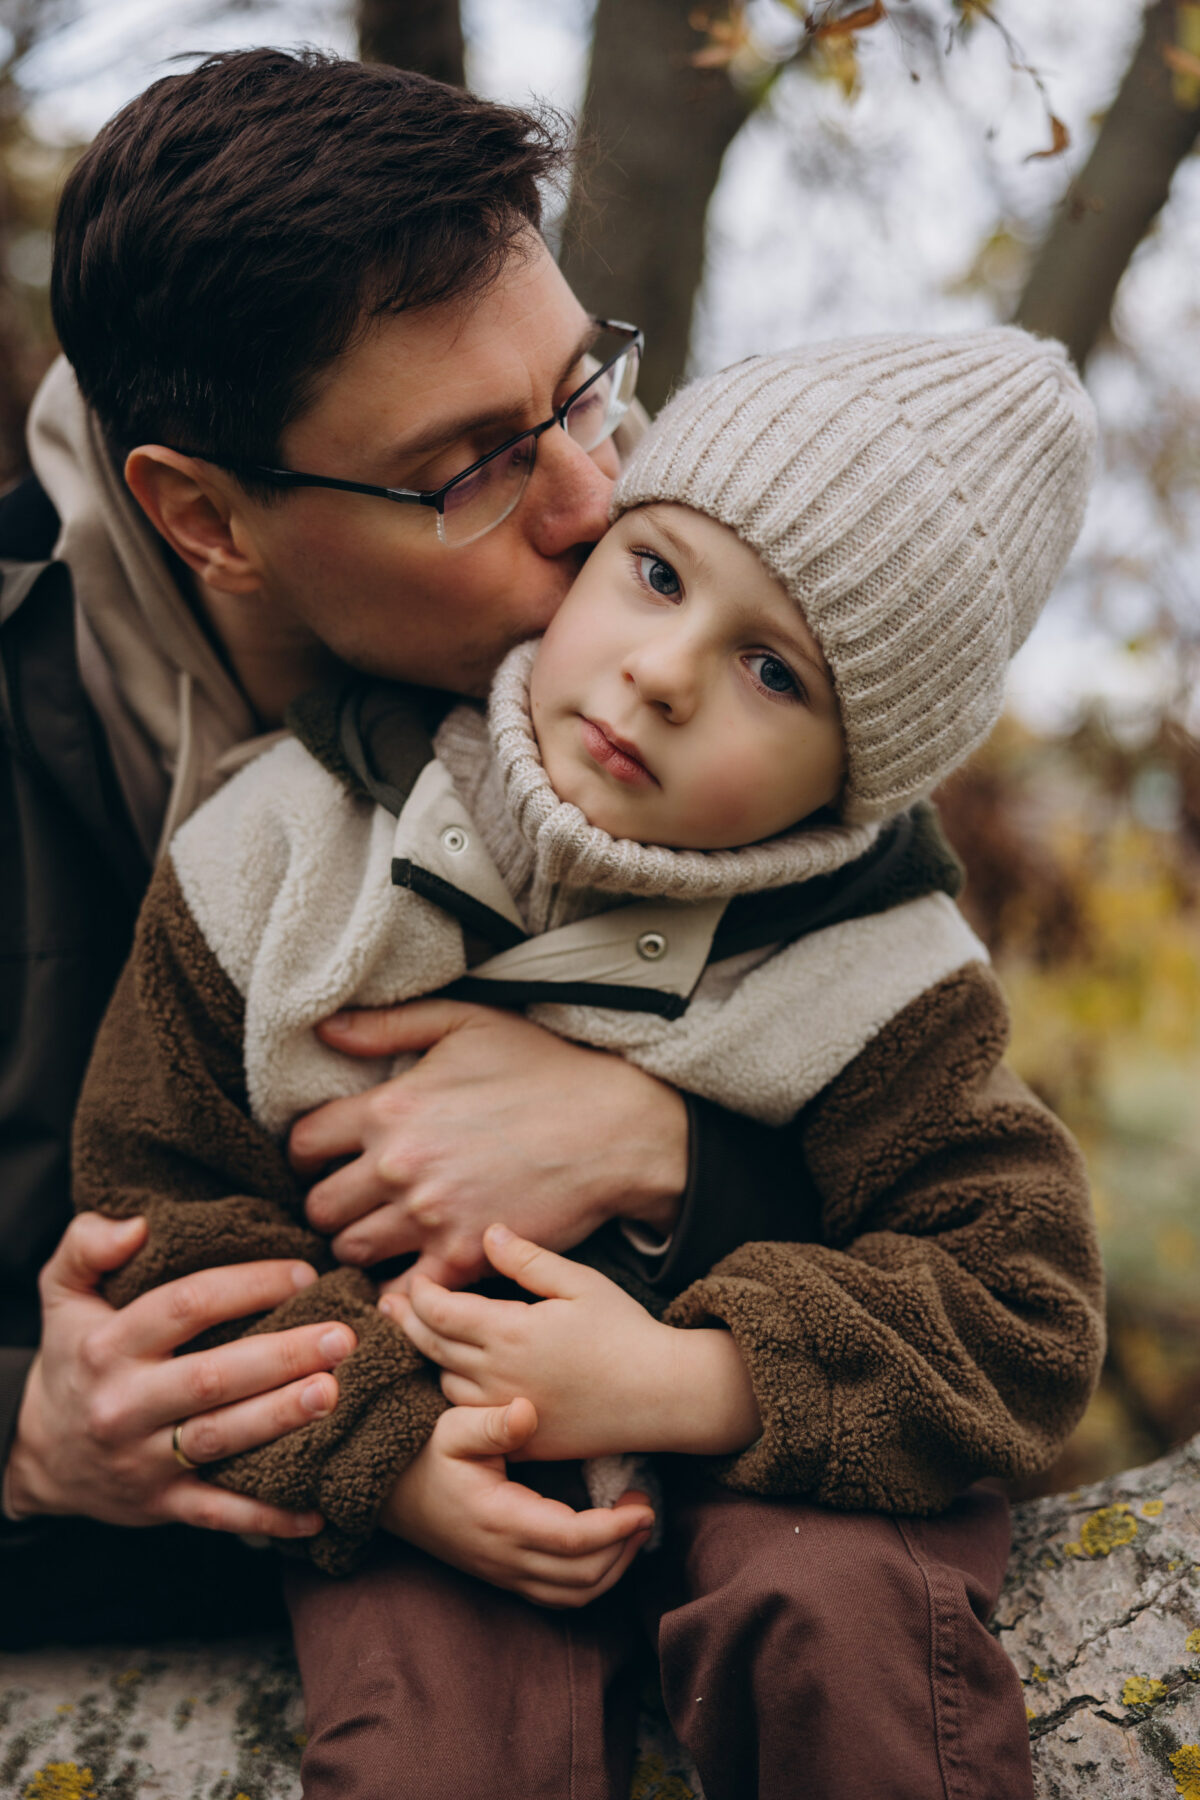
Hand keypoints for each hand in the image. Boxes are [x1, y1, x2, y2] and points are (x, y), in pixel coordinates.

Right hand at [4, 1213, 356, 1535]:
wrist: (38, 1452)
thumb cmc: (74, 1355)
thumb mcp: (63, 1293)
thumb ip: (86, 1244)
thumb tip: (137, 1225)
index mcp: (109, 1345)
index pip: (185, 1306)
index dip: (247, 1286)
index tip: (302, 1273)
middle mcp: (126, 1404)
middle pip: (211, 1377)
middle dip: (282, 1356)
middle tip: (342, 1338)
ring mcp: (143, 1460)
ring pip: (220, 1440)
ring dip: (280, 1418)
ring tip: (334, 1393)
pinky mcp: (161, 1505)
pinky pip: (218, 1513)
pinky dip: (267, 1515)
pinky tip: (317, 1509)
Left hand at [290, 998, 686, 1291]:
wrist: (613, 1127)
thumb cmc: (543, 1068)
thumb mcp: (466, 1024)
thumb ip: (389, 1025)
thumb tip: (325, 1028)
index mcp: (390, 1109)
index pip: (303, 1146)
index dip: (308, 1154)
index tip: (326, 1159)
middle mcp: (398, 1167)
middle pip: (319, 1207)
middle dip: (330, 1204)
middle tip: (354, 1200)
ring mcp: (429, 1218)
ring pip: (350, 1250)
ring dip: (359, 1244)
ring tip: (381, 1234)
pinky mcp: (464, 1258)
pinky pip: (402, 1293)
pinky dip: (398, 1291)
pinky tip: (408, 1275)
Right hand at [380, 1395, 654, 1606]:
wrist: (389, 1490)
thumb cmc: (426, 1452)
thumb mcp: (453, 1427)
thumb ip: (491, 1424)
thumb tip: (527, 1411)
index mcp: (499, 1520)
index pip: (573, 1540)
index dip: (616, 1528)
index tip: (644, 1505)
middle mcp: (504, 1557)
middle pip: (583, 1576)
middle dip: (624, 1548)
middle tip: (645, 1508)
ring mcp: (502, 1573)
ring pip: (573, 1595)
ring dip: (612, 1568)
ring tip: (632, 1529)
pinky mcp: (502, 1576)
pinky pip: (556, 1597)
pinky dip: (590, 1581)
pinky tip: (604, 1548)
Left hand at [386, 1225, 761, 1460]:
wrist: (662, 1394)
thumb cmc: (625, 1331)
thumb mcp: (580, 1282)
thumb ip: (528, 1259)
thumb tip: (487, 1233)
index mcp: (509, 1332)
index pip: (439, 1311)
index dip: (419, 1292)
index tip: (414, 1279)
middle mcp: (498, 1375)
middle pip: (431, 1347)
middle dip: (406, 1322)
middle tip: (387, 1304)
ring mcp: (507, 1412)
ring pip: (444, 1384)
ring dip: (427, 1359)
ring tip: (416, 1337)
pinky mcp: (521, 1440)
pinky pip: (470, 1418)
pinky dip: (454, 1395)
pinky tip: (452, 1378)